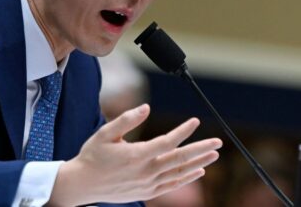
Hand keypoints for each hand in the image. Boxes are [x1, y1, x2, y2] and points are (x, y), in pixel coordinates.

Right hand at [49, 104, 221, 205]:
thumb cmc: (92, 155)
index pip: (168, 141)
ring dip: (199, 163)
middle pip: (180, 159)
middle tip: (218, 142)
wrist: (82, 185)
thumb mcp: (105, 133)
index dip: (183, 131)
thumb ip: (127, 119)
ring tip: (214, 155)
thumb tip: (146, 108)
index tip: (195, 121)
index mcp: (137, 155)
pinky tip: (198, 171)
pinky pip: (172, 185)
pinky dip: (187, 178)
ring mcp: (148, 184)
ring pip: (179, 173)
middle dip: (201, 149)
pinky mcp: (146, 193)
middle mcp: (146, 171)